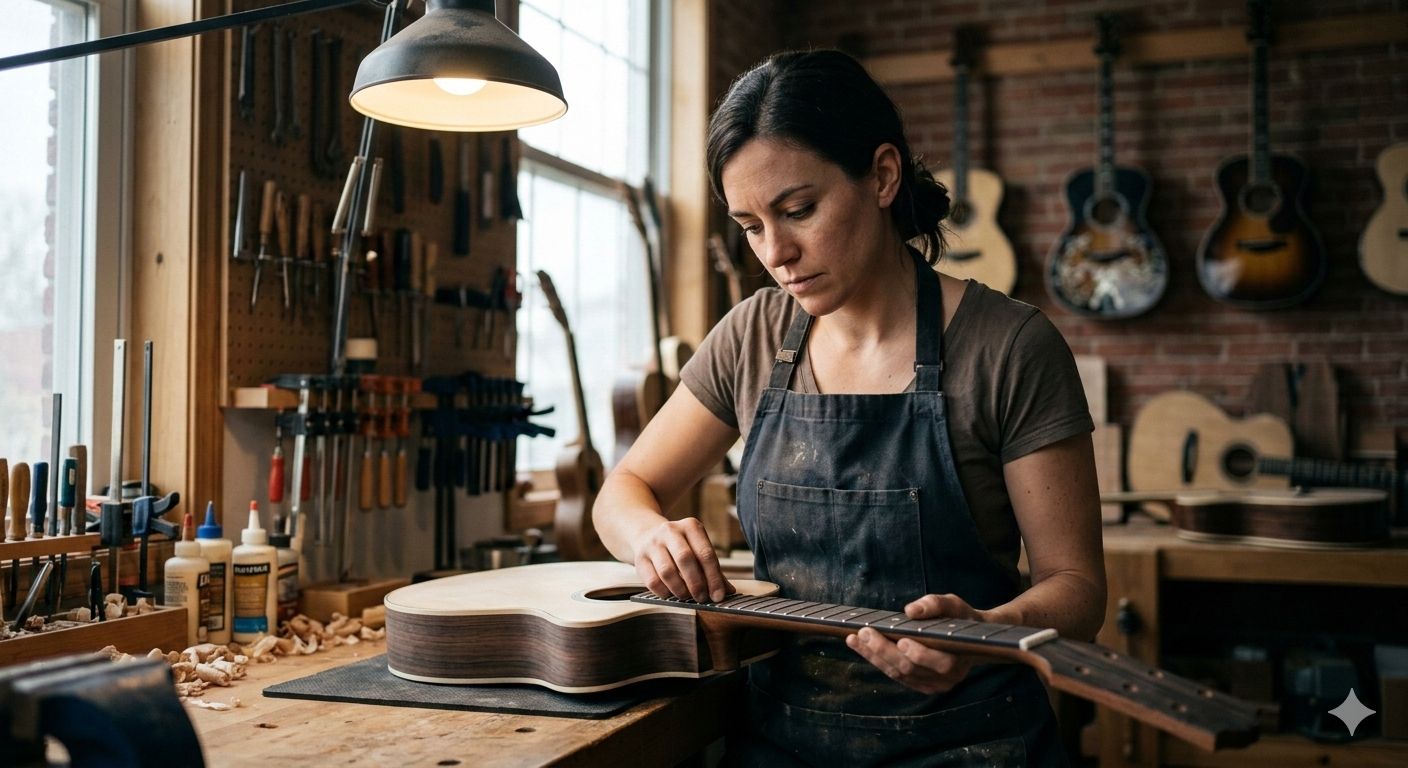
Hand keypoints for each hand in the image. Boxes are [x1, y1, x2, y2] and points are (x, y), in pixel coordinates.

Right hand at [633, 517, 734, 602]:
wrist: (646, 534)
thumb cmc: (680, 546)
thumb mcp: (697, 549)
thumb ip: (713, 569)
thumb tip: (729, 591)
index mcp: (690, 526)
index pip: (705, 553)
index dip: (713, 577)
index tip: (718, 595)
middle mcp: (670, 531)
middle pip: (686, 559)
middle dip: (696, 583)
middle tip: (702, 598)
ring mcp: (653, 543)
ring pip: (668, 571)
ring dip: (680, 589)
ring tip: (687, 597)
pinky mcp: (640, 558)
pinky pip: (652, 581)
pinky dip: (664, 592)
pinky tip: (671, 594)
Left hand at [844, 593, 985, 694]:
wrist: (967, 640)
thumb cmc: (958, 619)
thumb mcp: (953, 605)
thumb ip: (934, 605)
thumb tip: (911, 610)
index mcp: (959, 659)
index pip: (938, 661)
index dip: (918, 653)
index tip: (900, 639)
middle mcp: (947, 678)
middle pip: (910, 668)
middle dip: (884, 650)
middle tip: (864, 633)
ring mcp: (933, 685)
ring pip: (899, 674)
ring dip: (874, 657)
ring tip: (854, 639)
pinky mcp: (920, 685)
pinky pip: (896, 676)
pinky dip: (877, 662)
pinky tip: (862, 648)